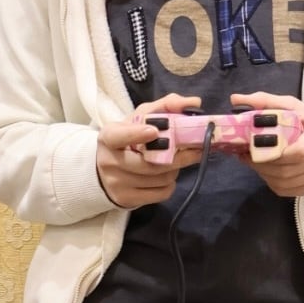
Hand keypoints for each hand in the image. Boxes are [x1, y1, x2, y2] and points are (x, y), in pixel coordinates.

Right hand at [96, 93, 203, 208]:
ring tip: (174, 161)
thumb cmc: (129, 138)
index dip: (136, 134)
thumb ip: (167, 105)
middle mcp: (109, 161)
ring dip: (175, 169)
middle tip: (196, 150)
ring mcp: (116, 183)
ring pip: (159, 178)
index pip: (119, 136)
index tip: (154, 131)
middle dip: (178, 157)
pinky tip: (167, 176)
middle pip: (149, 163)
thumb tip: (195, 102)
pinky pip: (160, 193)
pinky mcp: (126, 200)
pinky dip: (171, 184)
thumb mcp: (142, 117)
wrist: (107, 168)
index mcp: (109, 137)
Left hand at [230, 92, 303, 196]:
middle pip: (289, 170)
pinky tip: (267, 172)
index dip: (273, 154)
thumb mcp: (295, 107)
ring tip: (254, 162)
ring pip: (286, 183)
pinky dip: (273, 183)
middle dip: (262, 164)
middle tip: (247, 155)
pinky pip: (289, 191)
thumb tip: (236, 99)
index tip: (254, 146)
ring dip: (264, 174)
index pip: (298, 152)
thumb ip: (266, 102)